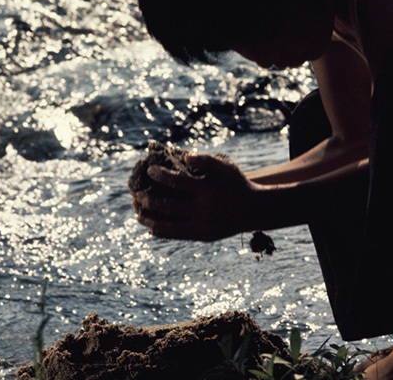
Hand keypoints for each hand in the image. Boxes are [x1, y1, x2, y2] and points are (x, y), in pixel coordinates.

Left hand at [132, 153, 256, 240]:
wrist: (255, 210)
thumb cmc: (237, 184)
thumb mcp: (227, 167)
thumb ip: (206, 160)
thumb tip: (184, 156)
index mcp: (208, 190)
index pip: (177, 182)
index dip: (160, 176)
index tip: (149, 171)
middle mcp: (204, 209)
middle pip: (168, 205)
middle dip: (148, 200)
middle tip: (136, 194)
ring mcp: (203, 225)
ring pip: (169, 225)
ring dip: (150, 219)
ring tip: (138, 212)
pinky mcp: (203, 236)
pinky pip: (177, 235)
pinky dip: (162, 231)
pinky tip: (151, 227)